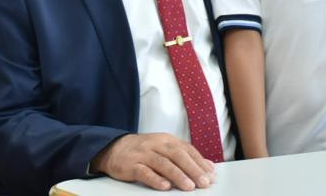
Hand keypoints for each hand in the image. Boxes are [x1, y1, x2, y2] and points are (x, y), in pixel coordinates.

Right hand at [91, 133, 216, 190]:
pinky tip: (164, 186)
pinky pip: (144, 172)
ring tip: (189, 186)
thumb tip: (209, 166)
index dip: (199, 162)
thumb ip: (186, 156)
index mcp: (167, 140)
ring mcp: (143, 154)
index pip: (187, 150)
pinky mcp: (131, 165)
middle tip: (203, 182)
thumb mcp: (165, 149)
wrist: (114, 148)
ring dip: (177, 175)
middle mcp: (156, 144)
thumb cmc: (144, 151)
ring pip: (163, 163)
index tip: (211, 175)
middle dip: (192, 169)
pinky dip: (155, 179)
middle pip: (177, 155)